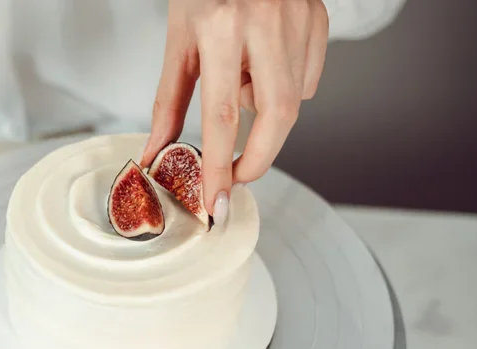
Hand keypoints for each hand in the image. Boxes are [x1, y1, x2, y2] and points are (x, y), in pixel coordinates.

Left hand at [142, 0, 328, 218]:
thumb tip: (157, 154)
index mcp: (221, 26)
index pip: (222, 115)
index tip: (216, 201)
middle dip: (259, 158)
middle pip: (277, 115)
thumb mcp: (178, 40)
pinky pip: (307, 78)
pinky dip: (284, 88)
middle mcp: (265, 22)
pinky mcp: (319, 19)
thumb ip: (168, 102)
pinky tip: (264, 65)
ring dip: (265, 111)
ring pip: (293, 99)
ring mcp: (299, 19)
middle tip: (236, 175)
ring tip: (240, 80)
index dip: (220, 167)